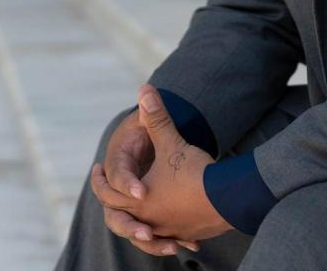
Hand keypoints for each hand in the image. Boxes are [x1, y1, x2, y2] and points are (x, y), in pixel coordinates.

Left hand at [93, 85, 231, 243]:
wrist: (228, 198)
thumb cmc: (195, 173)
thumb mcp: (172, 142)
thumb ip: (156, 117)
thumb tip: (145, 89)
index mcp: (138, 201)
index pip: (107, 193)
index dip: (100, 180)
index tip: (98, 170)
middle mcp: (148, 220)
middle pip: (120, 217)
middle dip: (113, 201)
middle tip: (109, 188)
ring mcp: (168, 231)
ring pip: (145, 232)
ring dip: (137, 222)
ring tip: (138, 207)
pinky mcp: (186, 234)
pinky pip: (171, 236)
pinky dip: (166, 231)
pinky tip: (171, 223)